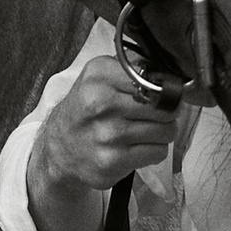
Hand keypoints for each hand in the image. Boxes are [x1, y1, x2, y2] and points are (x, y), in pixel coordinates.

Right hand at [27, 55, 191, 230]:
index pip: (156, 80)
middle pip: (165, 107)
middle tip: (157, 114)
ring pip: (166, 131)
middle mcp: (102, 104)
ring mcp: (108, 135)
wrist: (59, 148)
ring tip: (145, 131)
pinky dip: (154, 150)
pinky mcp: (113, 161)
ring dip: (162, 132)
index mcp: (100, 77)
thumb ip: (132, 69)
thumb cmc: (86, 109)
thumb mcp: (99, 76)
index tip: (164, 95)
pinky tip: (138, 147)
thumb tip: (171, 76)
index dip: (167, 89)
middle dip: (168, 112)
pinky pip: (158, 152)